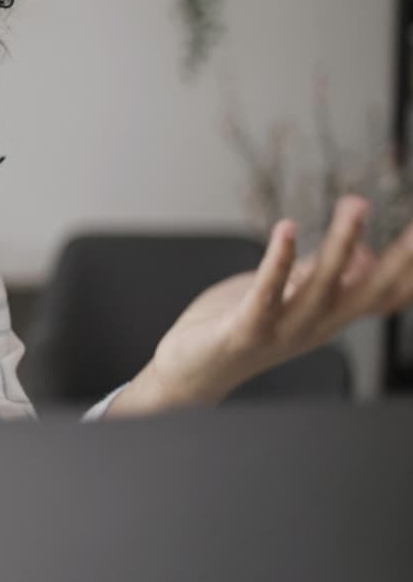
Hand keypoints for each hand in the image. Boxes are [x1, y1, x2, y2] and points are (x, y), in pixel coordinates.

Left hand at [137, 196, 412, 409]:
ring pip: (321, 287)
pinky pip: (267, 293)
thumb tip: (362, 251)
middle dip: (398, 258)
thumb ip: (319, 274)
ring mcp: (282, 329)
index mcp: (329, 317)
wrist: (189, 374)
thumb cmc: (238, 328)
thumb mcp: (287, 296)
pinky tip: (288, 229)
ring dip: (341, 245)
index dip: (410, 269)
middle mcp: (315, 326)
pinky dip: (279, 260)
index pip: (385, 295)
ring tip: (356, 206)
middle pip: (368, 292)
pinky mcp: (245, 329)